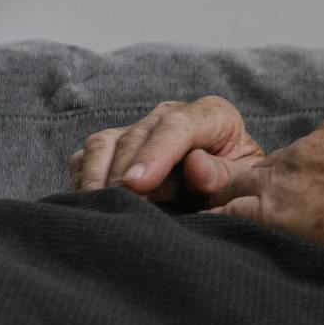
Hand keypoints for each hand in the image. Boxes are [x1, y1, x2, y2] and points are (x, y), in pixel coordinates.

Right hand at [69, 95, 264, 204]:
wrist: (222, 194)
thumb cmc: (235, 188)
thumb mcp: (240, 184)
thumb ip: (222, 176)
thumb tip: (196, 165)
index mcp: (213, 116)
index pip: (179, 125)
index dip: (155, 153)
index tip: (137, 184)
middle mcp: (171, 115)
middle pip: (137, 136)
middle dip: (124, 174)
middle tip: (118, 207)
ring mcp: (139, 129)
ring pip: (104, 143)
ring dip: (97, 178)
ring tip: (101, 209)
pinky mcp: (114, 146)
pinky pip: (86, 158)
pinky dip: (83, 181)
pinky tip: (89, 206)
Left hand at [200, 112, 323, 265]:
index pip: (305, 156)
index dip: (299, 182)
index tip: (303, 205)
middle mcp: (308, 149)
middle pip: (262, 171)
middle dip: (249, 194)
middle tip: (235, 221)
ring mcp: (286, 179)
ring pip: (232, 193)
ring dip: (224, 216)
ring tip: (208, 241)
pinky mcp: (273, 213)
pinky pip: (225, 222)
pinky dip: (212, 235)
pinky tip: (199, 254)